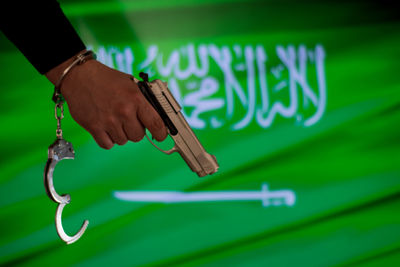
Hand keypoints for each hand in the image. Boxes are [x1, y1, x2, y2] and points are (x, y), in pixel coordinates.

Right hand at [45, 51, 167, 148]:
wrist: (80, 76)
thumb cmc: (107, 79)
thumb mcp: (131, 83)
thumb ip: (144, 99)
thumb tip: (159, 114)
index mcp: (136, 99)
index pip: (156, 123)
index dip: (161, 133)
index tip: (161, 136)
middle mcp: (124, 111)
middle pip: (138, 136)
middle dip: (135, 130)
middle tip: (128, 121)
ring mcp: (108, 121)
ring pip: (123, 141)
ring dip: (121, 134)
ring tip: (114, 120)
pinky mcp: (94, 127)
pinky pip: (108, 145)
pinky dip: (108, 140)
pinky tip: (106, 128)